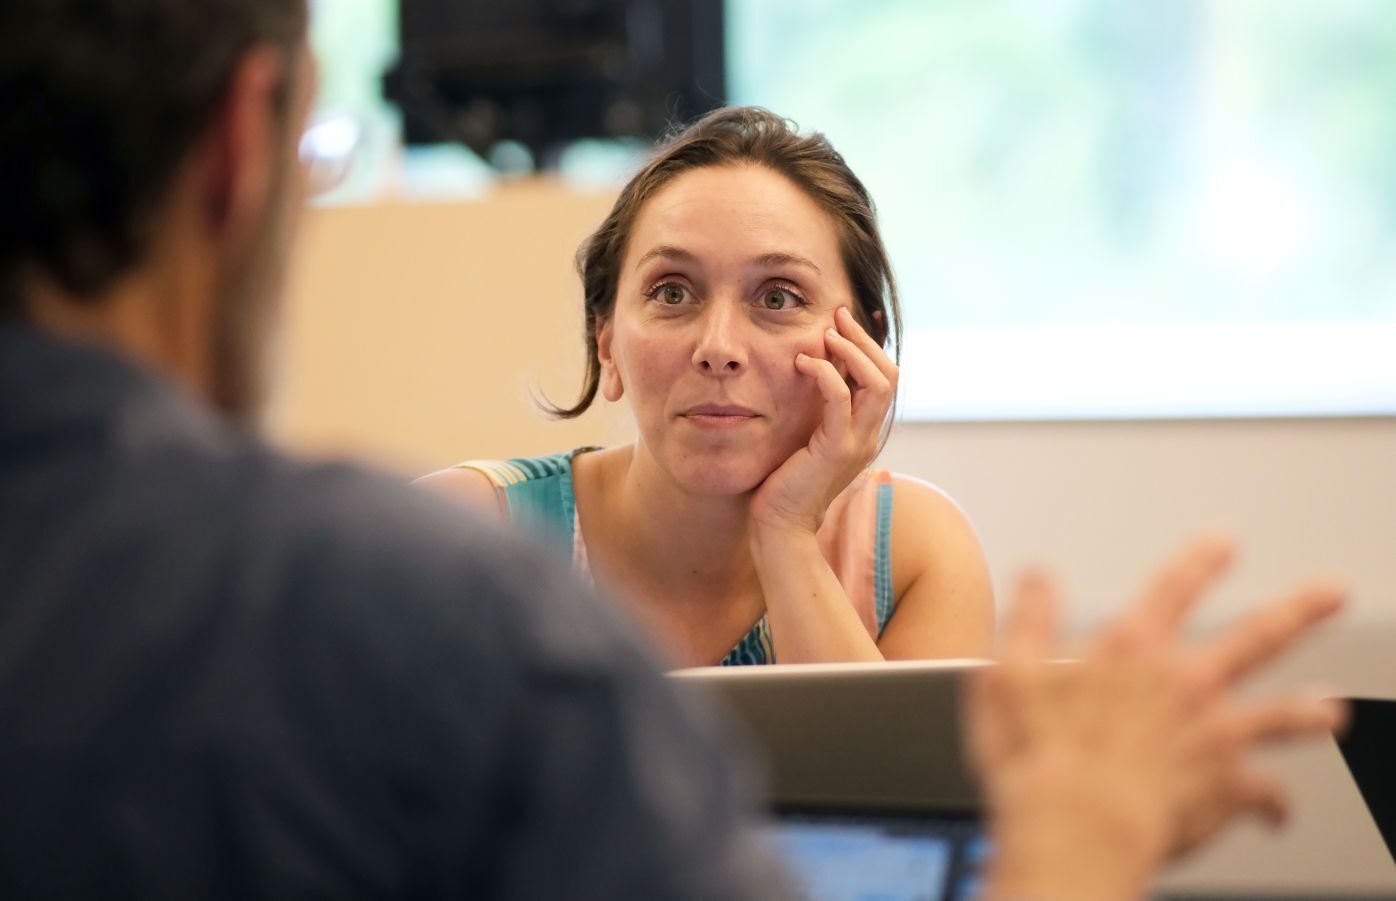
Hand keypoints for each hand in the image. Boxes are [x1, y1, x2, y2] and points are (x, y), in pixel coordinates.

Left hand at [750, 307, 896, 534]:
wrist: (781, 527)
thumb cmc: (784, 483)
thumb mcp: (805, 438)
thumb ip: (815, 410)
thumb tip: (809, 371)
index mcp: (864, 432)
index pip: (884, 378)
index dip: (870, 345)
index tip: (846, 320)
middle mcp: (868, 435)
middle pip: (888, 374)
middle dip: (864, 339)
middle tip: (838, 315)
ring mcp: (856, 443)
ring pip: (877, 383)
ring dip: (852, 351)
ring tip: (826, 333)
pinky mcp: (835, 449)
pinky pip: (841, 400)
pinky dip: (826, 374)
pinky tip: (804, 362)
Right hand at [968, 536, 1346, 898]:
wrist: (1078, 829)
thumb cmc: (1038, 759)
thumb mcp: (1009, 672)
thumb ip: (1029, 618)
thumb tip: (1039, 579)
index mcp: (1131, 649)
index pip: (1173, 589)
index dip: (1200, 562)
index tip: (1223, 543)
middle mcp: (1185, 683)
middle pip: (1257, 637)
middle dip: (1298, 611)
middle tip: (1330, 593)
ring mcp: (1215, 735)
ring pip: (1279, 715)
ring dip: (1307, 712)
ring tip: (1329, 712)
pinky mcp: (1227, 788)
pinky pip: (1265, 794)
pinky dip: (1273, 804)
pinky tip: (1278, 814)